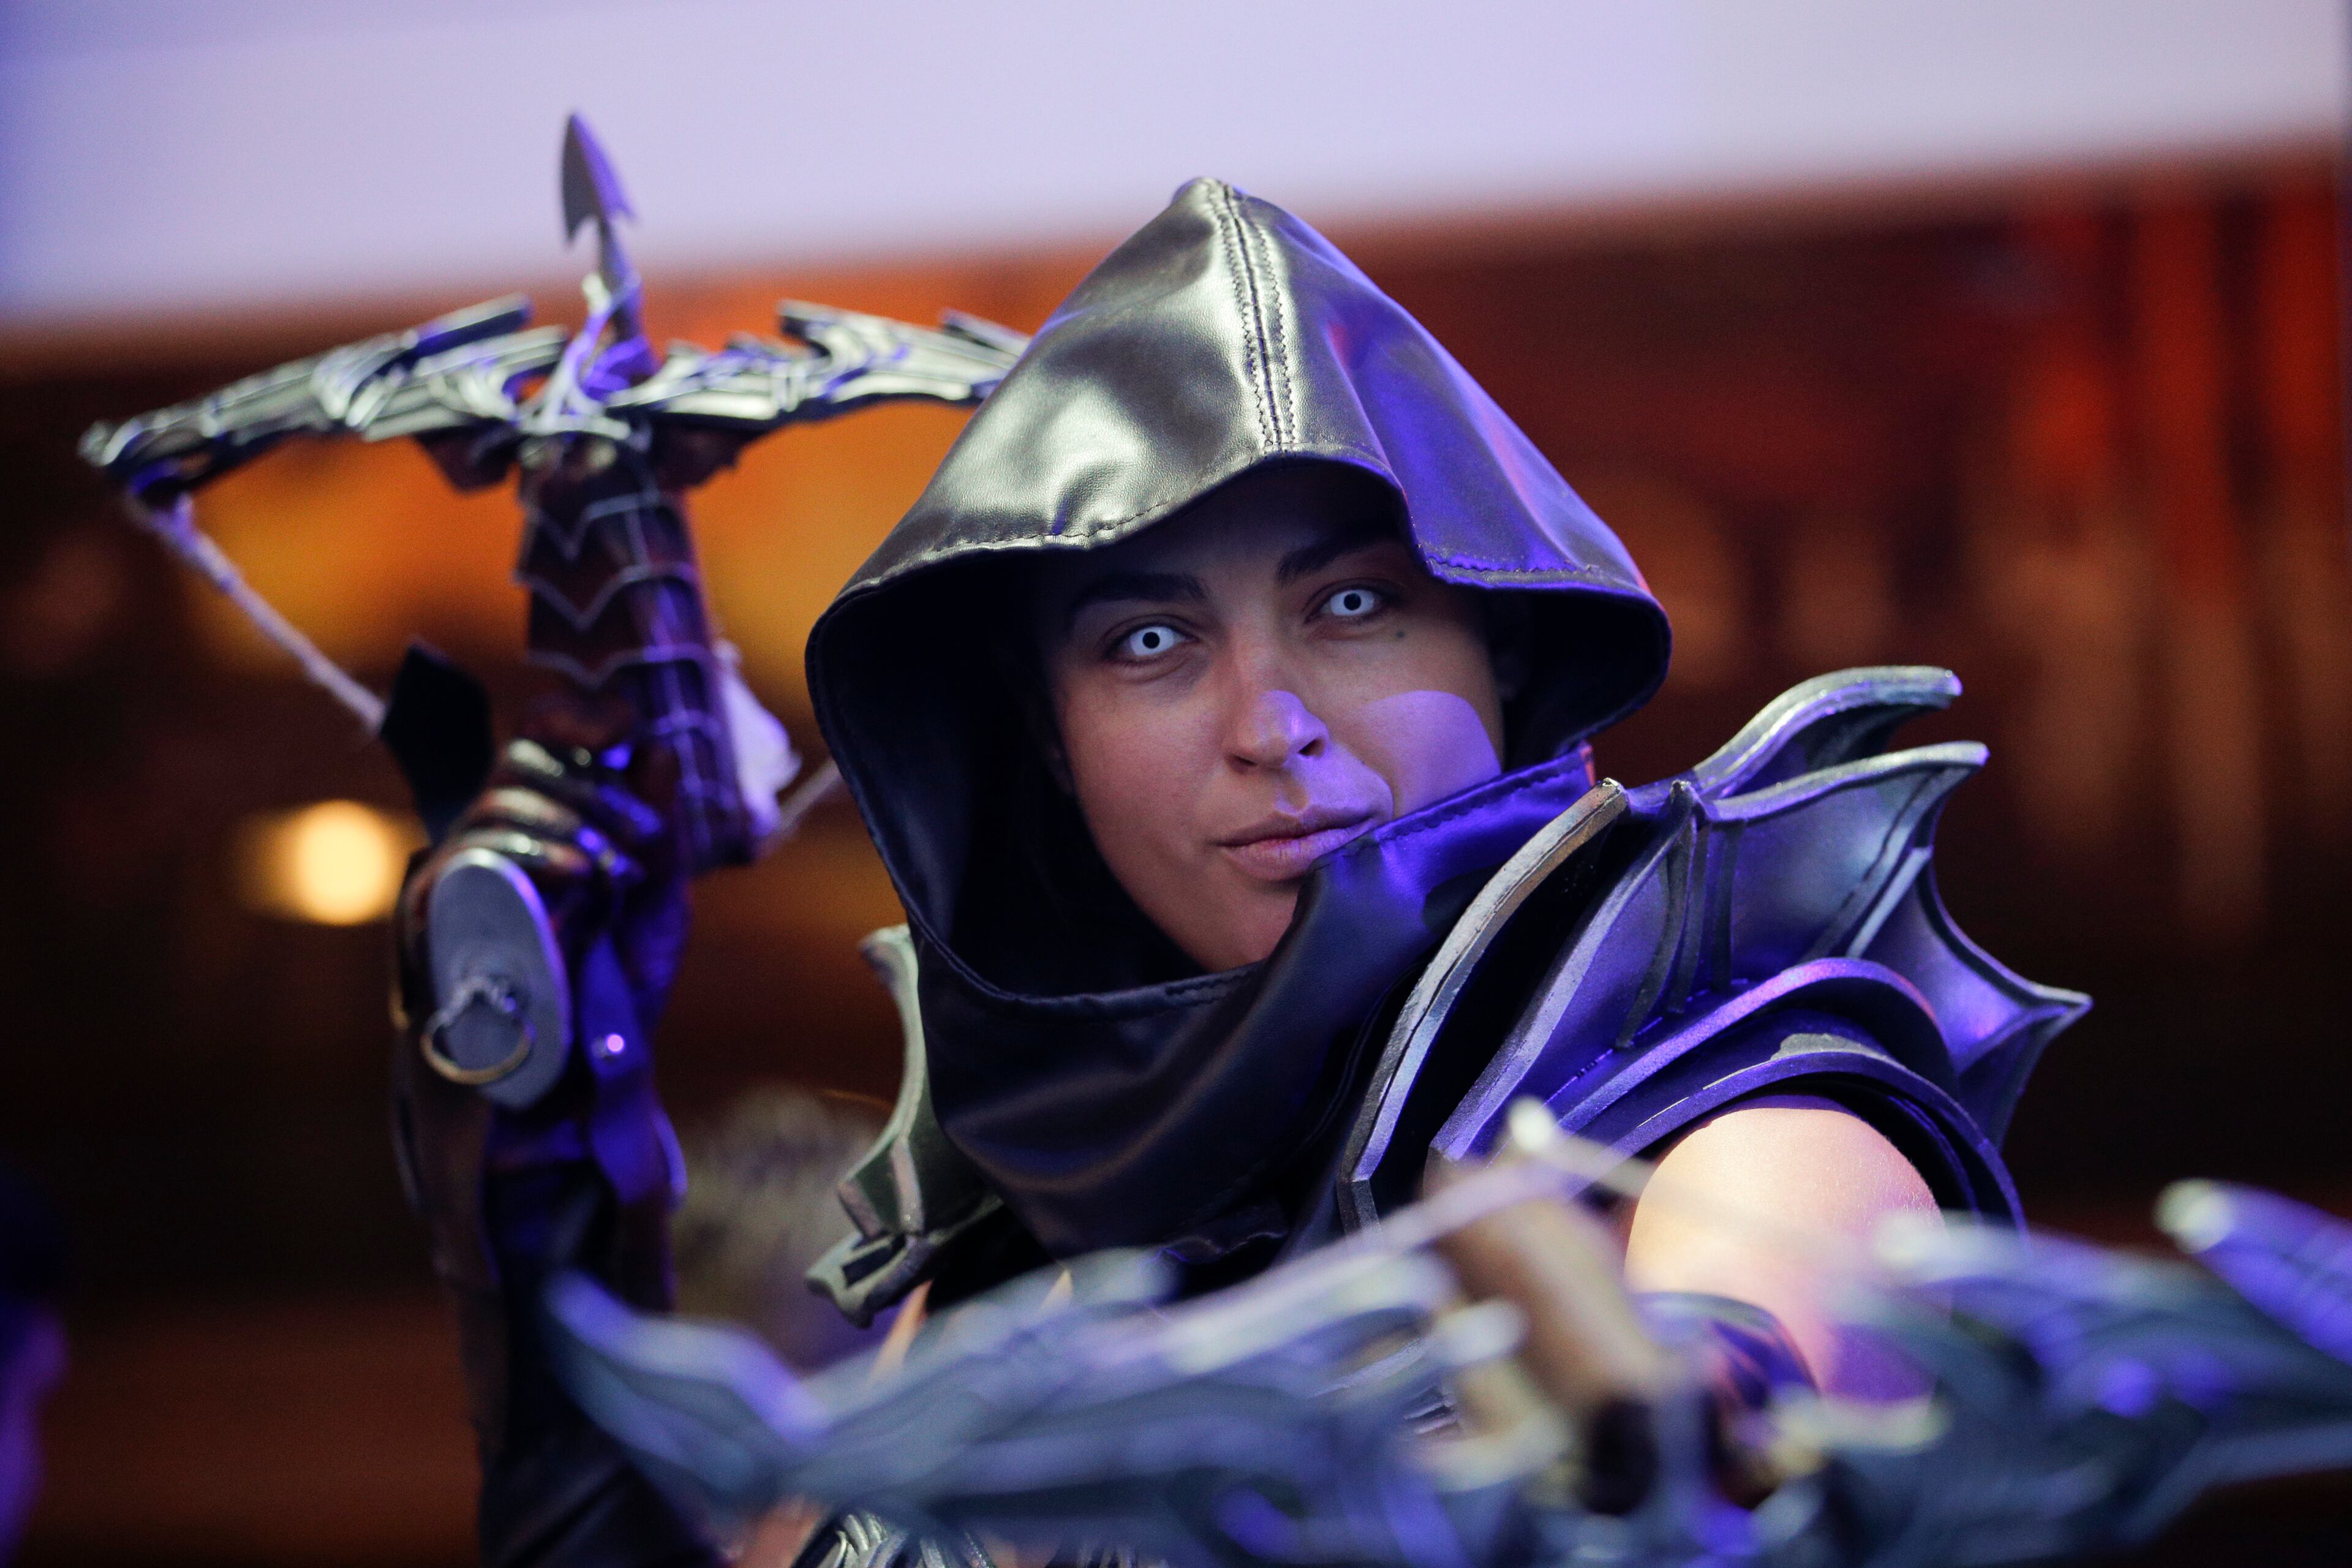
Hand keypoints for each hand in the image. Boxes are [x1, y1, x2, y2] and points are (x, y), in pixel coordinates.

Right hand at [398, 690, 691, 1103]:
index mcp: (543, 828)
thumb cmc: (612, 995)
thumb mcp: (655, 908)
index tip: (622, 723)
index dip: (573, 717)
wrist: (578, 1087)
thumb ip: (659, 833)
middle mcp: (494, 841)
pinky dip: (533, 857)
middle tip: (643, 834)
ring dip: (569, 820)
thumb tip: (661, 749)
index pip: (537, 740)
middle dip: (591, 785)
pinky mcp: (436, 917)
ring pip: (498, 805)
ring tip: (617, 866)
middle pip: (520, 761)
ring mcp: (461, 877)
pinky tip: (584, 877)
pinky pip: (471, 859)